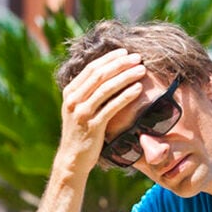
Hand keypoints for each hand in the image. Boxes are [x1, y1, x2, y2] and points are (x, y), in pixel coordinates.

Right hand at [56, 49, 146, 175]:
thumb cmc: (81, 132)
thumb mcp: (78, 109)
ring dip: (126, 76)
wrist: (73, 159)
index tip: (125, 52)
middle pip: (100, 74)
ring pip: (106, 88)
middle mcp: (73, 100)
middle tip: (137, 58)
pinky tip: (138, 89)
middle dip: (120, 63)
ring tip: (141, 70)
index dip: (109, 58)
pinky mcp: (92, 126)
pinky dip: (126, 96)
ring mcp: (82, 113)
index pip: (91, 68)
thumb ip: (86, 92)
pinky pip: (112, 107)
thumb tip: (106, 74)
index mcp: (69, 92)